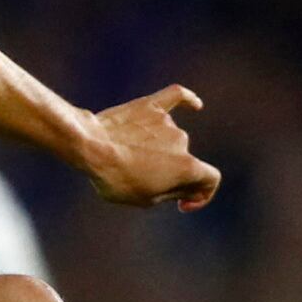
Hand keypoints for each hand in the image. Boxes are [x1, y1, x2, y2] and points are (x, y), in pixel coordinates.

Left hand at [81, 85, 219, 210]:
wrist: (90, 147)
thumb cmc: (115, 179)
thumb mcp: (146, 200)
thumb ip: (173, 193)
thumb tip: (189, 188)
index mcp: (186, 167)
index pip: (211, 180)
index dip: (202, 195)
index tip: (183, 203)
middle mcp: (182, 141)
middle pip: (186, 160)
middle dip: (168, 174)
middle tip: (139, 181)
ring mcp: (167, 122)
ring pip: (170, 139)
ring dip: (158, 151)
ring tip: (130, 158)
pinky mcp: (150, 106)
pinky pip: (176, 97)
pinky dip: (188, 101)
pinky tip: (195, 105)